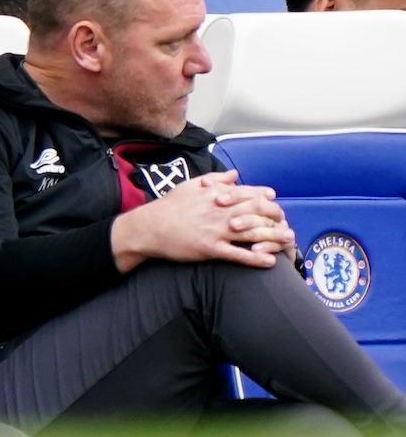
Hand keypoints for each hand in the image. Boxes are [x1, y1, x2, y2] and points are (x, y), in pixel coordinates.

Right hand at [111, 171, 294, 272]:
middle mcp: (219, 211)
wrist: (148, 228)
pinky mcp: (210, 249)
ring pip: (253, 233)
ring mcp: (216, 231)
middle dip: (275, 216)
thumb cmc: (167, 207)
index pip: (247, 193)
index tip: (274, 200)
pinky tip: (270, 262)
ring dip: (274, 237)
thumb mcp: (190, 185)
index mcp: (215, 195)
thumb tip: (234, 174)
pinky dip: (256, 258)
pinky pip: (238, 254)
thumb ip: (215, 179)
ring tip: (288, 241)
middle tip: (285, 221)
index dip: (264, 196)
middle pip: (256, 212)